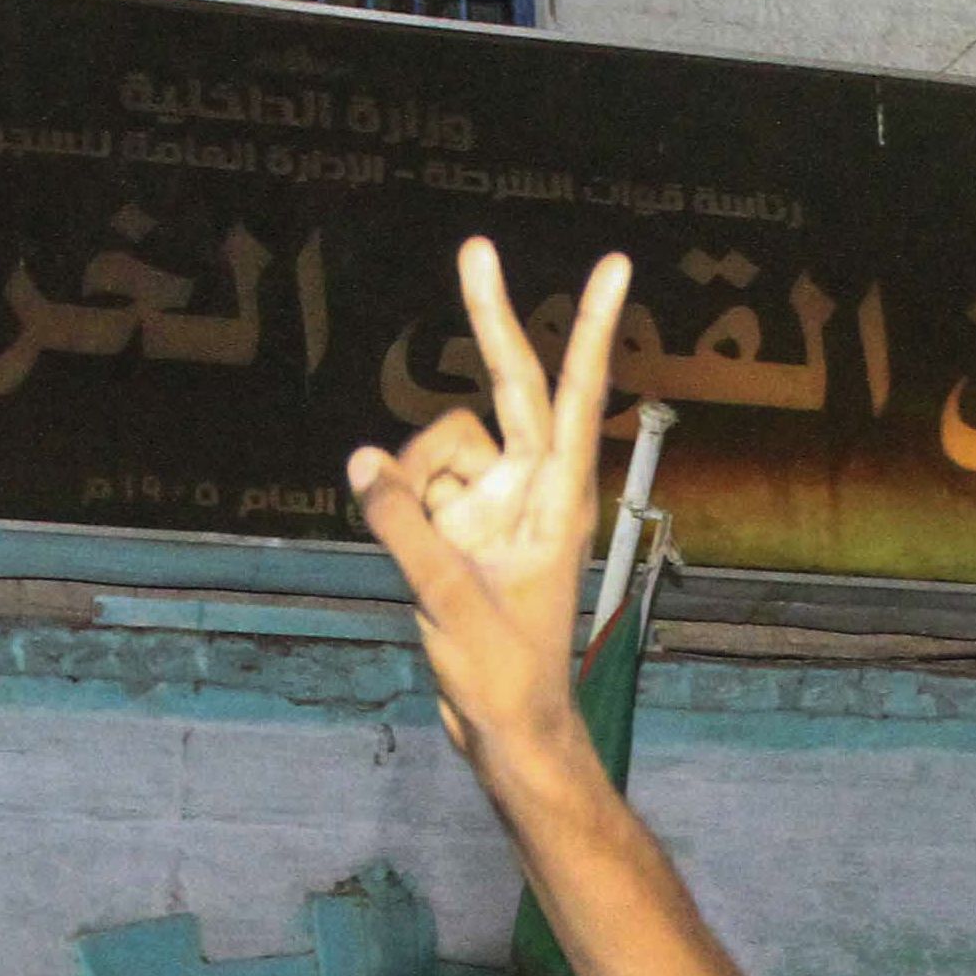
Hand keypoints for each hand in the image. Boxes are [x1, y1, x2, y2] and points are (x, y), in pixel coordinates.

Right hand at [347, 239, 634, 772]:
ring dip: (412, 484)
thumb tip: (363, 462)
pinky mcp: (461, 528)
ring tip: (425, 556)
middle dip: (489, 319)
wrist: (504, 729)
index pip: (573, 395)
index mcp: (559, 498)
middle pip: (508, 386)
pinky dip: (398, 506)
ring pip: (437, 448)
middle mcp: (531, 488)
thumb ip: (403, 526)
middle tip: (476, 247)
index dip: (589, 327)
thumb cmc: (504, 673)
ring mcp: (494, 505)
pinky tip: (404, 550)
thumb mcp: (448, 599)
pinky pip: (413, 486)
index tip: (612, 264)